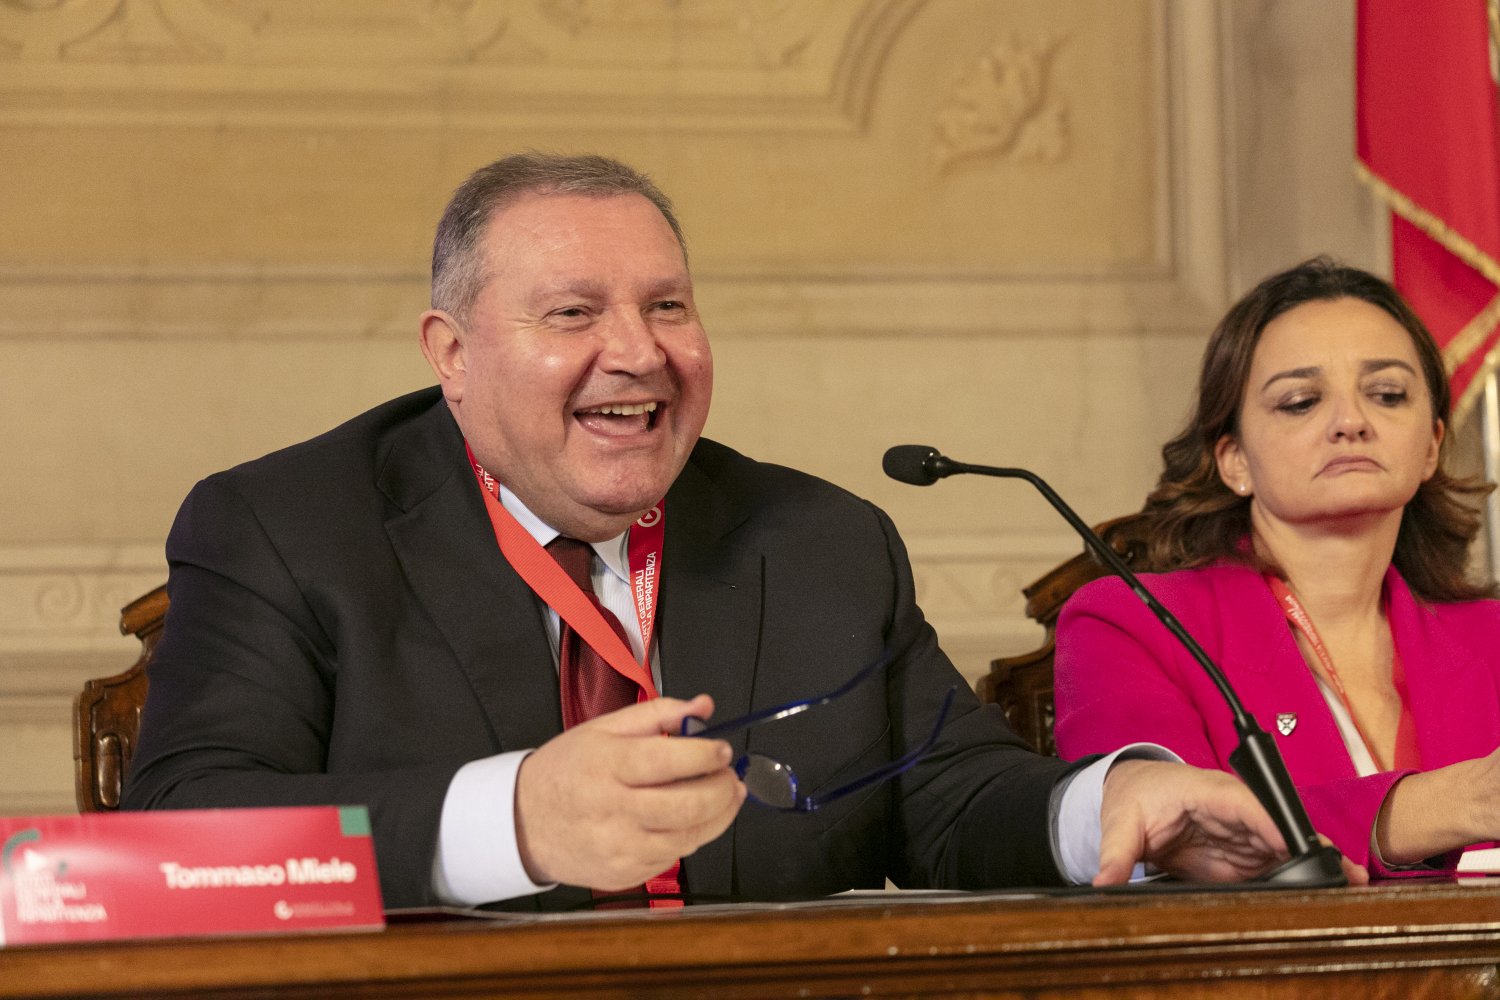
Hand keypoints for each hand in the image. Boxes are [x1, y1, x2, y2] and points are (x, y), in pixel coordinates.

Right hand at [514, 694, 745, 889]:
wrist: (524, 822)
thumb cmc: (567, 771)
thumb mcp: (604, 728)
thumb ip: (658, 713)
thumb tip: (703, 706)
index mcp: (606, 766)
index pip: (668, 761)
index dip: (705, 755)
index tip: (722, 750)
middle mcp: (613, 810)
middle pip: (687, 805)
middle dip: (723, 789)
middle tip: (731, 775)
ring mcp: (619, 848)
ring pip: (689, 837)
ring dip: (719, 816)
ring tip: (725, 796)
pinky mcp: (625, 874)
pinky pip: (675, 857)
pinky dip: (693, 836)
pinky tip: (693, 819)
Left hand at [1095, 759, 1367, 885]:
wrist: (1135, 792)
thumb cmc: (1135, 795)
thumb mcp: (1120, 822)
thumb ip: (1116, 853)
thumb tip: (1104, 883)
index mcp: (1209, 791)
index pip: (1247, 805)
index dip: (1273, 824)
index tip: (1295, 846)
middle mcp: (1237, 812)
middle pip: (1279, 829)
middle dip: (1312, 849)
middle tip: (1345, 874)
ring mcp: (1245, 835)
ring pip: (1287, 849)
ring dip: (1315, 867)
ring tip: (1348, 889)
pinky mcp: (1245, 857)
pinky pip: (1277, 867)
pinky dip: (1300, 880)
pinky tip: (1323, 896)